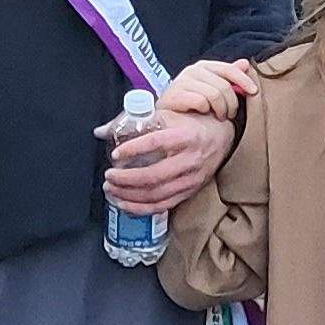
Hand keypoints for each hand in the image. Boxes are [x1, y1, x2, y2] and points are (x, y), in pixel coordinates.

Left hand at [104, 109, 236, 215]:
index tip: (115, 154)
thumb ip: (135, 122)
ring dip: (129, 195)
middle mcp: (191, 159)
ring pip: (157, 194)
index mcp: (186, 135)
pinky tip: (124, 204)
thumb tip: (101, 131)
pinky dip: (141, 208)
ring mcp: (192, 178)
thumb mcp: (169, 116)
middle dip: (126, 179)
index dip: (134, 149)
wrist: (223, 137)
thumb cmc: (191, 124)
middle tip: (109, 176)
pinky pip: (163, 205)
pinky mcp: (190, 191)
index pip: (157, 142)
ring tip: (111, 190)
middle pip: (155, 175)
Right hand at [156, 59, 259, 123]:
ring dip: (220, 109)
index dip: (244, 80)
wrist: (170, 117)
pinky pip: (200, 101)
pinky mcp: (173, 95)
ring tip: (219, 116)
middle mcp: (192, 70)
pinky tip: (203, 113)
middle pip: (223, 86)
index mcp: (204, 66)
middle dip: (231, 103)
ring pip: (213, 94)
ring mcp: (181, 82)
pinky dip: (205, 109)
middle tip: (229, 114)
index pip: (229, 69)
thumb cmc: (196, 103)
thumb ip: (229, 76)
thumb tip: (245, 63)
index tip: (254, 91)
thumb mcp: (215, 88)